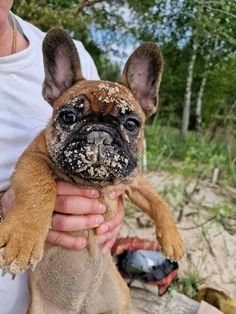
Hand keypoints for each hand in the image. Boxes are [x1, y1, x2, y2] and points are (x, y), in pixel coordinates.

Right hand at [0, 183, 124, 252]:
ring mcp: (39, 219)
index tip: (97, 193)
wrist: (11, 205)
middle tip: (102, 208)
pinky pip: (54, 239)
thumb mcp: (46, 181)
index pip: (64, 187)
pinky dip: (69, 242)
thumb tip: (92, 180)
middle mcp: (42, 203)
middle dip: (87, 206)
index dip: (81, 190)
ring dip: (82, 223)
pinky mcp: (38, 234)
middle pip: (66, 204)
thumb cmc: (38, 191)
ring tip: (98, 221)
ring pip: (62, 222)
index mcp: (44, 187)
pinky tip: (83, 242)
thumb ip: (63, 180)